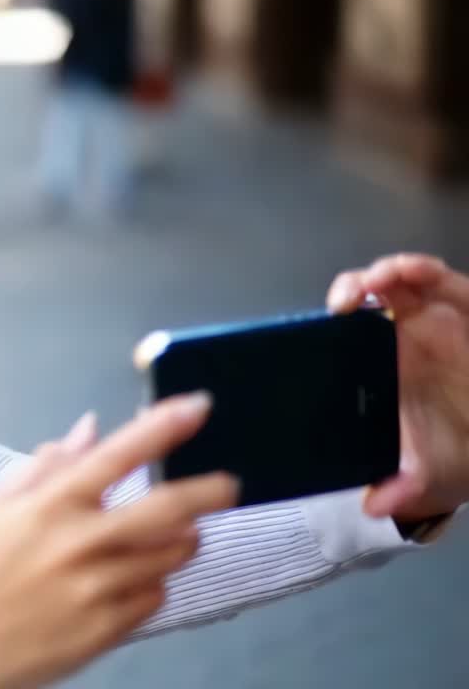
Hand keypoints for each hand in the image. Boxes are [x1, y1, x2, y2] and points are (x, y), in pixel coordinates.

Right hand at [0, 395, 237, 688]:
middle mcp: (79, 543)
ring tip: (170, 536)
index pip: (117, 454)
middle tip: (227, 484)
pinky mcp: (107, 630)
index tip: (197, 405)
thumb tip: (90, 428)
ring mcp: (97, 589)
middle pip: (169, 508)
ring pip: (172, 555)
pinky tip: (127, 581)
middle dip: (210, 490)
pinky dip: (151, 584)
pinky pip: (155, 597)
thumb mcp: (0, 507)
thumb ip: (49, 466)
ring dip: (182, 540)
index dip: (163, 425)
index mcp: (50, 505)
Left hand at [327, 253, 468, 522]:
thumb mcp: (428, 478)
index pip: (346, 336)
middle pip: (366, 301)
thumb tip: (374, 507)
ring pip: (402, 284)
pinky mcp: (463, 308)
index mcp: (382, 370)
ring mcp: (432, 320)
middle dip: (352, 289)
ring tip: (379, 279)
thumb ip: (401, 491)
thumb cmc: (459, 451)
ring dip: (388, 272)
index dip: (332, 324)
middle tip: (345, 300)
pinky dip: (427, 271)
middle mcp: (402, 339)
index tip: (323, 323)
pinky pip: (444, 283)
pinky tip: (417, 270)